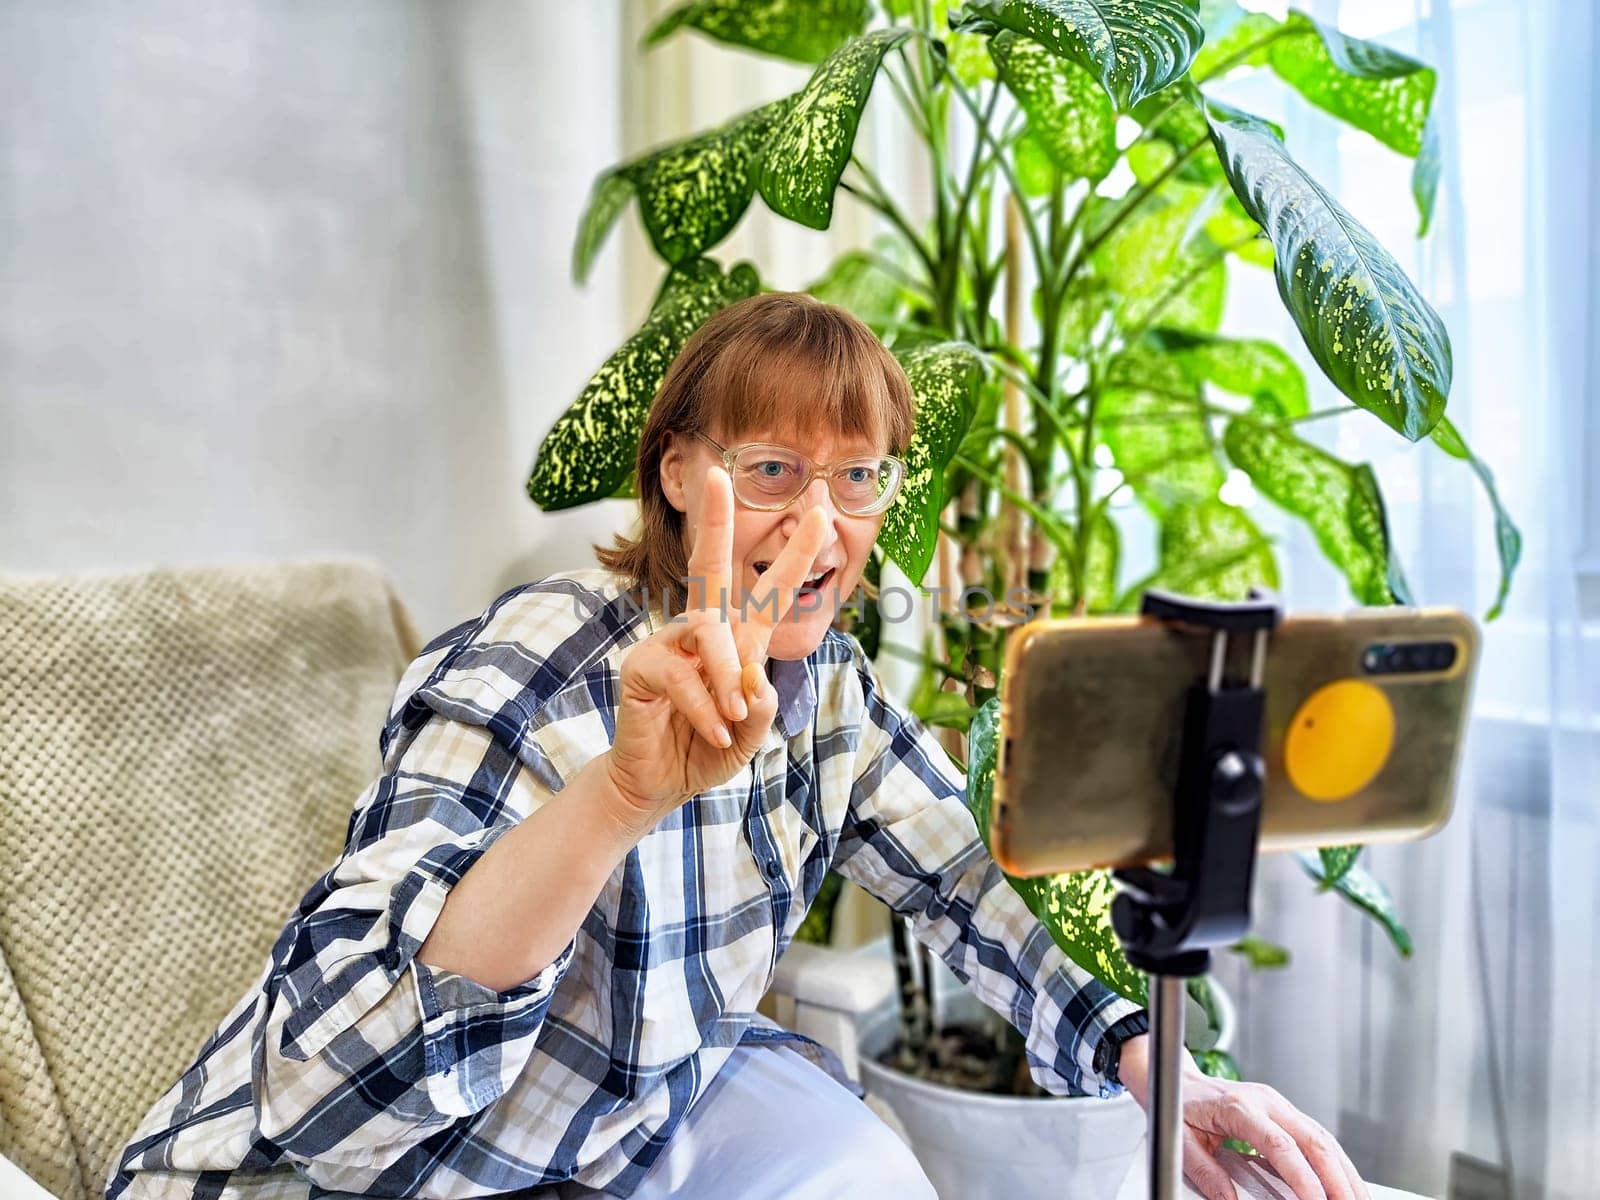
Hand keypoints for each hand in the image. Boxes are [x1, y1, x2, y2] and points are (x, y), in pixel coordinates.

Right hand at [603, 465, 828, 832]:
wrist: (660, 785)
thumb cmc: (706, 751)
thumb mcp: (750, 735)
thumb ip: (761, 708)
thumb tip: (754, 678)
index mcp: (738, 641)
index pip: (769, 593)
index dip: (796, 557)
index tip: (822, 516)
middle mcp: (704, 632)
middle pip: (710, 567)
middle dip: (716, 521)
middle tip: (719, 475)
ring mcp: (669, 645)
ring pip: (709, 634)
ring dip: (726, 678)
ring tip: (732, 718)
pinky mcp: (643, 666)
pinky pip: (682, 676)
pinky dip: (704, 708)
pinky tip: (714, 734)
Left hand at [1116, 1034, 1369, 1199]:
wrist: (1175, 1078)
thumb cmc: (1178, 1107)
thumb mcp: (1179, 1142)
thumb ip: (1206, 1173)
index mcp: (1238, 1107)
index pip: (1280, 1144)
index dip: (1302, 1176)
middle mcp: (1265, 1101)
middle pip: (1313, 1139)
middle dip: (1337, 1178)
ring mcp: (1278, 1104)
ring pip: (1322, 1137)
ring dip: (1344, 1171)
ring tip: (1357, 1199)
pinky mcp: (1284, 1111)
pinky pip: (1317, 1136)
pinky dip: (1335, 1161)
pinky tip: (1345, 1182)